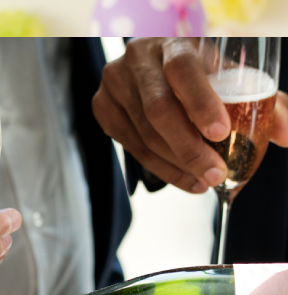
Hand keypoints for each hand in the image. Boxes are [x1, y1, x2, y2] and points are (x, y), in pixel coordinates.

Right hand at [93, 38, 287, 193]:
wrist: (152, 64)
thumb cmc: (198, 69)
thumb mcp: (229, 75)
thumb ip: (265, 101)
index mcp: (173, 41)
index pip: (183, 70)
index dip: (200, 102)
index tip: (220, 132)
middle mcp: (138, 59)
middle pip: (158, 110)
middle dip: (189, 148)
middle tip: (215, 172)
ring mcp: (115, 84)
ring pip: (144, 135)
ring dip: (176, 164)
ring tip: (203, 181)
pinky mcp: (102, 107)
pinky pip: (131, 147)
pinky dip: (160, 167)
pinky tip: (182, 177)